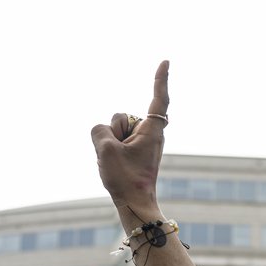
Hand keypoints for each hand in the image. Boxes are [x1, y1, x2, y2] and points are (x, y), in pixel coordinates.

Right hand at [90, 61, 169, 211]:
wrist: (134, 204)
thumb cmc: (126, 179)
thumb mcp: (105, 150)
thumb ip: (100, 130)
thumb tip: (103, 130)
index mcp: (153, 131)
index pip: (159, 99)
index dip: (161, 79)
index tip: (166, 61)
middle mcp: (150, 133)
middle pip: (121, 116)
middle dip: (113, 131)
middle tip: (122, 156)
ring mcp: (141, 141)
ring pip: (114, 128)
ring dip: (110, 142)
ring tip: (120, 162)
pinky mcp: (133, 149)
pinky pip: (112, 139)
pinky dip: (109, 148)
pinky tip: (116, 164)